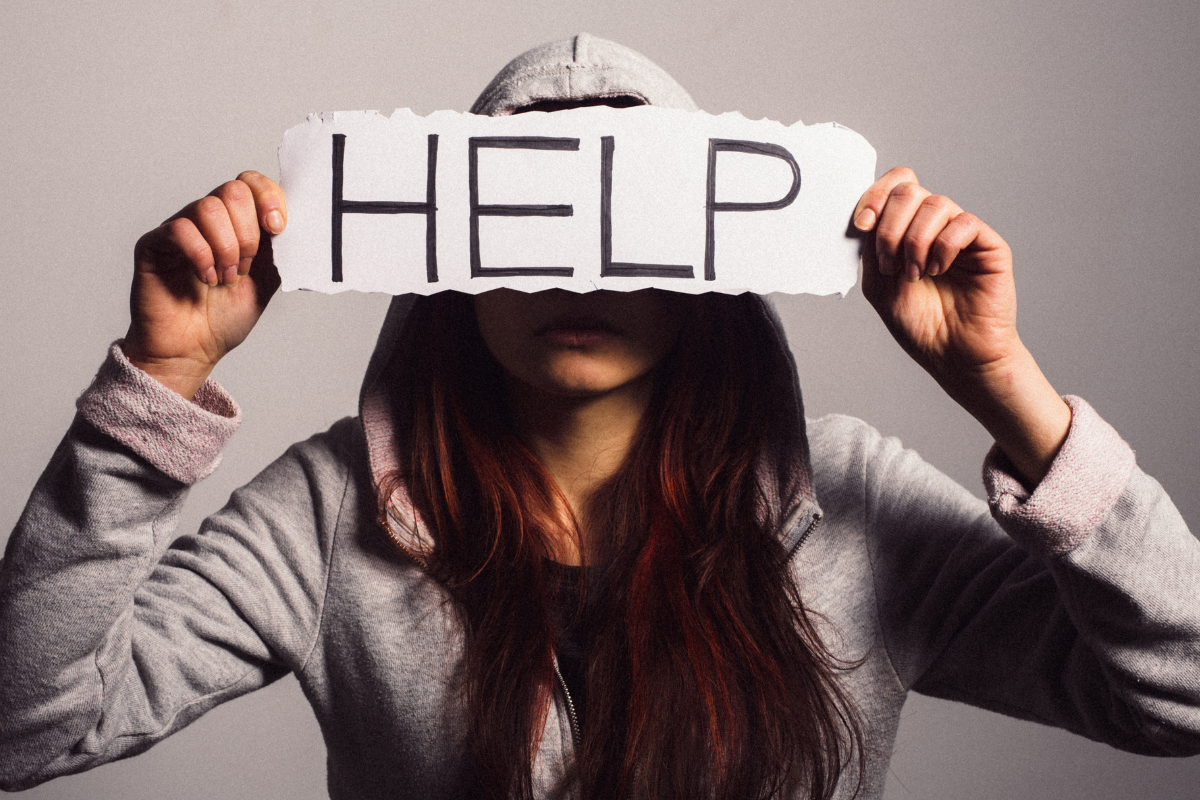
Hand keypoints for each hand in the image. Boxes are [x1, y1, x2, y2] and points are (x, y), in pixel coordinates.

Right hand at [122, 172, 284, 398]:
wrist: (193, 350)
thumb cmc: (225, 317)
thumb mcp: (268, 279)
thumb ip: (280, 248)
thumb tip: (298, 221)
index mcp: (237, 223)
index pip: (251, 183)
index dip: (269, 198)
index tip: (278, 228)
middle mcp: (207, 220)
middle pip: (233, 191)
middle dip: (249, 233)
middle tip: (246, 267)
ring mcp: (180, 228)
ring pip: (208, 207)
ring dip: (227, 248)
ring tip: (226, 278)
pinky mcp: (154, 243)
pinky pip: (181, 229)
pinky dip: (201, 256)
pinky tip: (205, 278)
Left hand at [854, 166, 1070, 483]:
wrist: (954, 355)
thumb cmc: (921, 325)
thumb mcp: (879, 285)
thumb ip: (871, 247)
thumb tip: (867, 214)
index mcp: (906, 229)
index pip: (894, 187)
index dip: (875, 195)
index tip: (862, 223)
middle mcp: (934, 226)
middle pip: (910, 190)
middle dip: (891, 226)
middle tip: (891, 264)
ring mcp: (961, 233)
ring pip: (936, 203)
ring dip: (915, 240)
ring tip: (915, 274)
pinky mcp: (988, 245)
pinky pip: (964, 223)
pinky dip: (943, 245)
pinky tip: (938, 269)